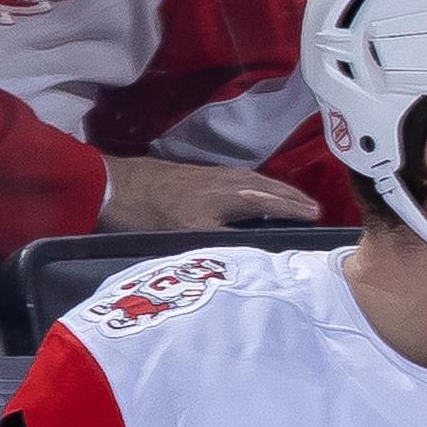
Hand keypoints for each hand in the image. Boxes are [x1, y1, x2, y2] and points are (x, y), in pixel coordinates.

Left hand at [100, 156, 323, 232]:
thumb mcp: (187, 234)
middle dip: (291, 196)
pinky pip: (238, 178)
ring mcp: (208, 176)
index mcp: (225, 195)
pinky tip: (252, 192)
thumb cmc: (147, 213)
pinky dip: (256, 185)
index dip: (292, 208)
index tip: (316, 214)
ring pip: (252, 180)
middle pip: (264, 186)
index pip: (268, 200)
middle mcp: (222, 181)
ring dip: (275, 189)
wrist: (110, 185)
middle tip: (313, 206)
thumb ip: (224, 240)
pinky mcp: (195, 175)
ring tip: (291, 198)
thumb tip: (256, 251)